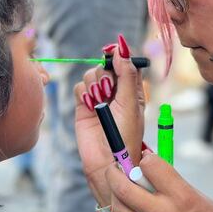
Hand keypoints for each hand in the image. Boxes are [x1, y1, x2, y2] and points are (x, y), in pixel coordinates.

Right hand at [74, 34, 145, 205]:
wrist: (106, 161)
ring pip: (91, 74)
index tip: (113, 53)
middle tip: (108, 90)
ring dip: (94, 85)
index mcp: (132, 90)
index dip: (120, 56)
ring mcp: (99, 98)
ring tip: (99, 103)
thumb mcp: (130, 103)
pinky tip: (89, 106)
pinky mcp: (83, 106)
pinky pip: (80, 87)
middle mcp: (116, 92)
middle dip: (105, 74)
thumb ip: (126, 75)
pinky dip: (84, 93)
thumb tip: (121, 50)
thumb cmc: (125, 136)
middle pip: (106, 66)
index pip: (126, 63)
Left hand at [105, 153, 212, 211]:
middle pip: (124, 188)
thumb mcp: (193, 193)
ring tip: (122, 186)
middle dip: (115, 173)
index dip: (145, 158)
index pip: (150, 166)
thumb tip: (145, 163)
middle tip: (116, 167)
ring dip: (116, 193)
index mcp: (181, 196)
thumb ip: (168, 180)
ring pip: (119, 207)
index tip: (145, 158)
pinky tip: (132, 205)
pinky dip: (125, 210)